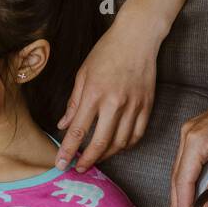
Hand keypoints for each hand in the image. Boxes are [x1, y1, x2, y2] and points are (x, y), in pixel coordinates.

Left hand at [55, 16, 157, 172]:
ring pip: (120, 142)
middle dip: (87, 160)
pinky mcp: (147, 105)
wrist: (137, 37)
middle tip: (78, 169)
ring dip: (106, 155)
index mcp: (94, 93)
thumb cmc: (106, 52)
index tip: (60, 164)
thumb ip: (74, 103)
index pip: (78, 130)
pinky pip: (137, 134)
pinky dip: (126, 145)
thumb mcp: (82, 74)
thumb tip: (63, 125)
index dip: (68, 151)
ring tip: (95, 158)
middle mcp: (114, 102)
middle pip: (100, 142)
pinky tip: (117, 147)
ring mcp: (133, 105)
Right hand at [169, 90, 207, 206]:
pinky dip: (184, 178)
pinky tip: (185, 193)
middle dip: (176, 202)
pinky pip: (184, 160)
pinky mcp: (192, 132)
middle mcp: (186, 135)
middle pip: (175, 175)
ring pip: (178, 168)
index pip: (184, 179)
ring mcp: (187, 132)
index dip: (183, 203)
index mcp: (196, 140)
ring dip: (178, 192)